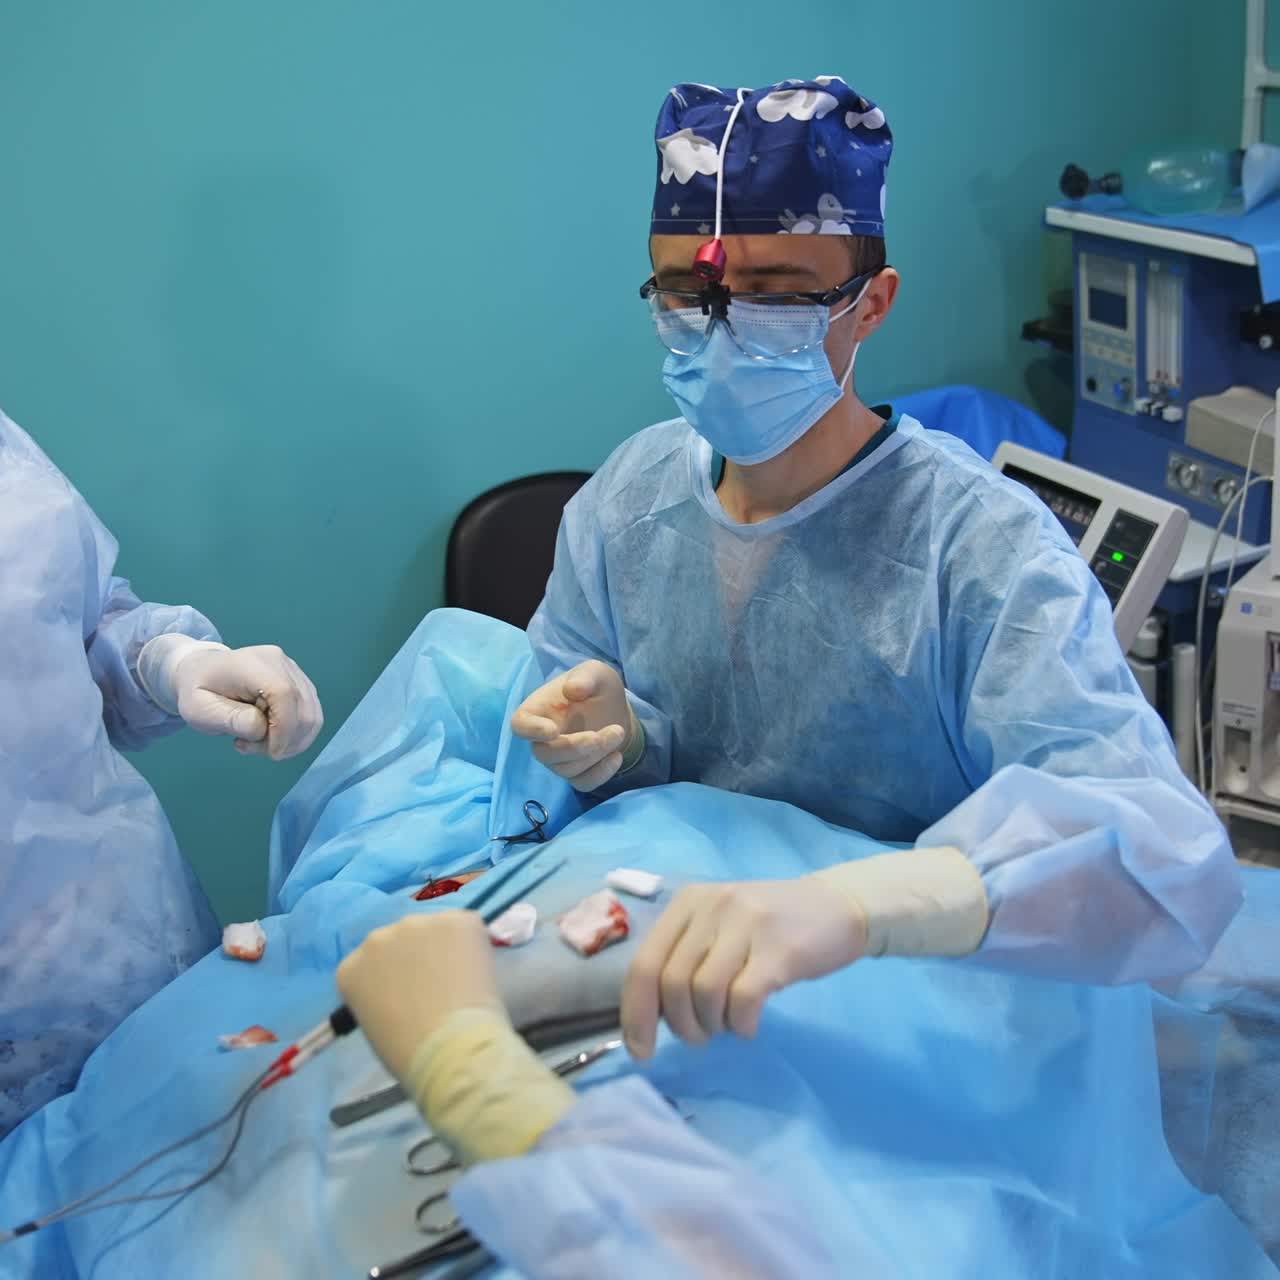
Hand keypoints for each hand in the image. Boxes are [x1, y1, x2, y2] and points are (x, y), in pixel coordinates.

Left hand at [172, 643, 322, 759]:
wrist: (202, 671)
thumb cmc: (197, 691)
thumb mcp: (199, 710)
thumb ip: (229, 719)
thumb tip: (260, 728)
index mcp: (253, 664)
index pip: (284, 694)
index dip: (284, 728)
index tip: (270, 753)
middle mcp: (280, 662)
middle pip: (304, 707)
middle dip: (287, 740)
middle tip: (254, 748)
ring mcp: (293, 671)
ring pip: (312, 714)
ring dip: (292, 740)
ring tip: (259, 743)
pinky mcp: (300, 682)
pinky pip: (310, 714)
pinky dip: (296, 734)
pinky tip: (271, 736)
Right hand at [336, 911, 503, 1082]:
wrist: (451, 1048)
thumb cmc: (410, 1052)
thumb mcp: (376, 1027)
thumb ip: (381, 997)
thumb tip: (404, 990)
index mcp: (351, 967)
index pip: (369, 964)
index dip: (393, 978)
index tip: (408, 996)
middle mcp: (378, 938)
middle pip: (400, 941)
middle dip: (417, 958)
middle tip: (438, 987)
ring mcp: (417, 924)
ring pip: (434, 931)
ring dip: (445, 949)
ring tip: (461, 982)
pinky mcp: (455, 919)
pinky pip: (464, 928)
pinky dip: (472, 945)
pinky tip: (476, 972)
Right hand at [510, 660, 632, 790]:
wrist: (614, 709)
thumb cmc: (596, 687)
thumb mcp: (596, 673)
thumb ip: (585, 677)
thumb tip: (572, 689)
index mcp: (538, 710)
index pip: (520, 724)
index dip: (531, 730)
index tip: (553, 729)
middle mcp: (542, 738)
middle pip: (543, 754)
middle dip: (575, 747)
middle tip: (604, 733)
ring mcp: (558, 758)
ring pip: (566, 769)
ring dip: (595, 755)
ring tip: (618, 732)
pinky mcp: (576, 772)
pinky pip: (581, 783)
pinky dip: (601, 774)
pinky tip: (617, 756)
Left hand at [621, 878, 868, 1058]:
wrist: (838, 906)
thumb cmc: (770, 926)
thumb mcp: (719, 926)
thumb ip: (684, 957)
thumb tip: (650, 1016)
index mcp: (688, 902)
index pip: (644, 963)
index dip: (635, 1014)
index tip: (641, 1050)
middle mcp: (712, 906)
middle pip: (671, 984)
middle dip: (680, 1025)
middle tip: (702, 1036)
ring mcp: (746, 924)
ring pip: (704, 993)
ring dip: (712, 1025)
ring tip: (728, 1024)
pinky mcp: (779, 949)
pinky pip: (743, 1000)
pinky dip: (740, 1024)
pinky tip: (749, 1025)